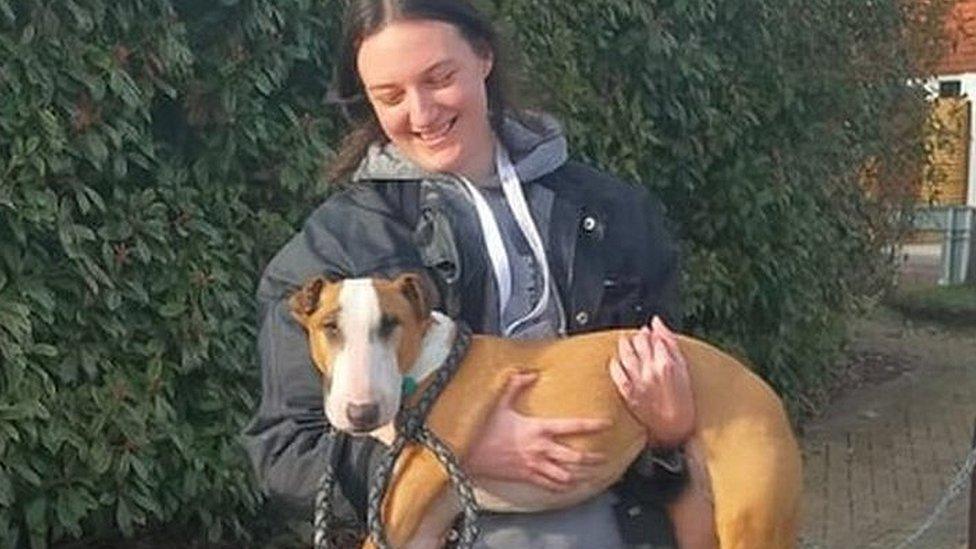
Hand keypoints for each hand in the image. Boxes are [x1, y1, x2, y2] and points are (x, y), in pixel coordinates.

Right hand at [464, 371, 610, 491]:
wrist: (466, 453)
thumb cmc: (482, 428)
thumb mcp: (498, 402)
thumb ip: (516, 385)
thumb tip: (530, 373)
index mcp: (537, 428)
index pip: (572, 427)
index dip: (592, 425)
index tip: (606, 424)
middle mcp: (540, 449)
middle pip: (576, 457)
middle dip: (594, 459)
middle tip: (606, 457)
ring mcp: (534, 465)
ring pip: (567, 475)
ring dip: (583, 476)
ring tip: (595, 475)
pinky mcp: (526, 477)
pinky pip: (550, 486)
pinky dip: (564, 487)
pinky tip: (571, 485)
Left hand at [609, 316, 694, 448]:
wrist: (675, 426)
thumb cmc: (683, 398)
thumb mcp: (684, 368)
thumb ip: (670, 342)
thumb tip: (656, 321)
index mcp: (667, 363)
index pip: (653, 338)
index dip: (650, 333)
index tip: (648, 333)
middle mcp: (651, 370)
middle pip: (639, 343)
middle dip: (638, 337)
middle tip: (638, 337)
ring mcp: (639, 381)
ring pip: (626, 353)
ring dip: (624, 344)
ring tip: (625, 342)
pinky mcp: (628, 392)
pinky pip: (616, 372)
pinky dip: (614, 363)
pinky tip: (616, 360)